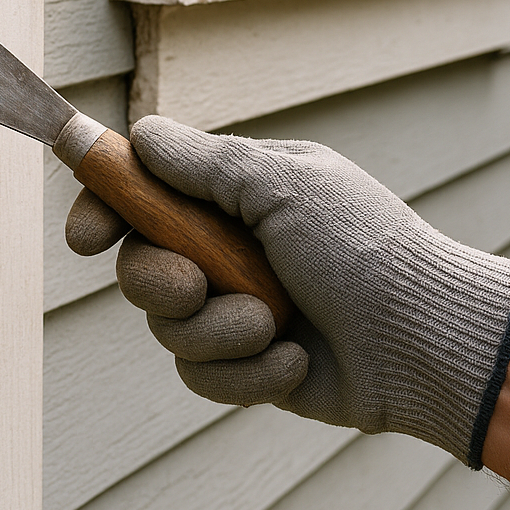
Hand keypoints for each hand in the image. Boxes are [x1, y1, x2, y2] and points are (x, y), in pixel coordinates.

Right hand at [65, 116, 509, 467]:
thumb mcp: (282, 185)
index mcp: (234, 193)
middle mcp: (226, 247)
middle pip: (137, 264)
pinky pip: (201, 375)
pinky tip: (292, 360)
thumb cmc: (363, 248)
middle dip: (161, 280)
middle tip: (199, 284)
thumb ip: (202, 164)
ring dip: (219, 329)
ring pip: (167, 327)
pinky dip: (246, 372)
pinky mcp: (245, 366)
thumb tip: (137, 135)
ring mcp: (234, 307)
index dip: (104, 208)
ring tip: (274, 325)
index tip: (85, 236)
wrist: (423, 341)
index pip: (143, 191)